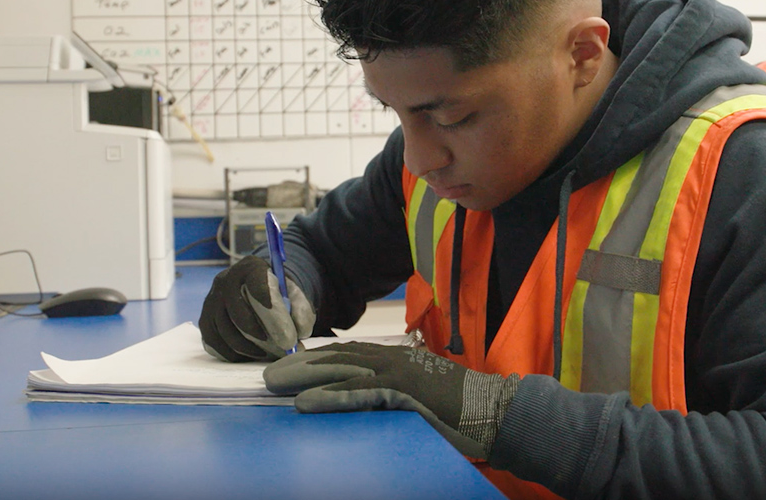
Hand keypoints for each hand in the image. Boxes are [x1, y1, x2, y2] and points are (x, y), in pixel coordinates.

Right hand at [199, 255, 314, 361]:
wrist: (256, 291)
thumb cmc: (277, 293)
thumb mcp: (294, 294)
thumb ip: (301, 309)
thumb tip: (300, 332)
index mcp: (251, 267)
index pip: (255, 279)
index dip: (266, 299)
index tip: (279, 319)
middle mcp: (226, 280)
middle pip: (236, 309)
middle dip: (259, 332)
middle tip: (281, 346)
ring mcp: (211, 300)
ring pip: (224, 329)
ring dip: (246, 347)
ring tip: (267, 354)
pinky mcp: (205, 319)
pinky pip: (212, 340)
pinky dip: (230, 353)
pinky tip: (247, 356)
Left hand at [263, 342, 519, 459]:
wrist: (497, 411)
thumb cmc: (464, 409)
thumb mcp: (422, 397)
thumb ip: (396, 394)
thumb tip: (374, 401)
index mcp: (400, 359)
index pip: (350, 354)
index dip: (317, 359)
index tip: (290, 365)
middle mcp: (395, 359)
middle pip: (338, 358)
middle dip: (301, 365)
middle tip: (269, 374)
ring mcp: (399, 373)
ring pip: (341, 371)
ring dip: (304, 376)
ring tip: (274, 384)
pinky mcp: (402, 392)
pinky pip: (358, 395)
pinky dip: (329, 397)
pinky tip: (304, 403)